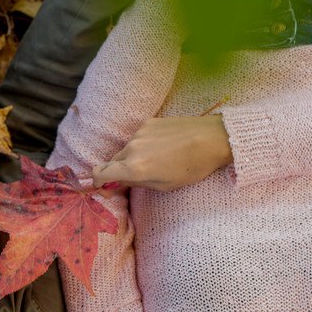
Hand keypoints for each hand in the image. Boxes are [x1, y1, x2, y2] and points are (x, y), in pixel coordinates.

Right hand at [92, 115, 233, 191]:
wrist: (212, 139)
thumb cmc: (191, 167)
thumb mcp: (164, 185)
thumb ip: (136, 183)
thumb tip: (118, 182)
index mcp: (133, 168)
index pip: (99, 173)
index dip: (99, 183)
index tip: (106, 188)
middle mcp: (131, 148)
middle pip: (112, 162)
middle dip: (118, 172)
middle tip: (135, 178)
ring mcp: (139, 133)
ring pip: (126, 150)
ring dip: (133, 158)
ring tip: (158, 161)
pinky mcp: (148, 122)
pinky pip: (138, 138)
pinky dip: (144, 145)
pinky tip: (163, 148)